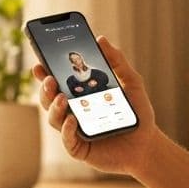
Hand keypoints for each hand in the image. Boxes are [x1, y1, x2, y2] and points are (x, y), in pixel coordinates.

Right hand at [32, 36, 157, 175]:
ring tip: (62, 97)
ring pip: (54, 118)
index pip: (57, 83)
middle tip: (49, 78)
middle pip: (49, 99)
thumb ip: (117, 61)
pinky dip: (66, 129)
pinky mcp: (80, 149)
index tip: (40, 63)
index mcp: (80, 96)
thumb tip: (101, 39)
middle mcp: (73, 112)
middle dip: (45, 88)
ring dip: (54, 107)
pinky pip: (67, 140)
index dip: (44, 73)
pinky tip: (72, 119)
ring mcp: (74, 131)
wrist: (149, 144)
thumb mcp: (131, 82)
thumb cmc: (137, 114)